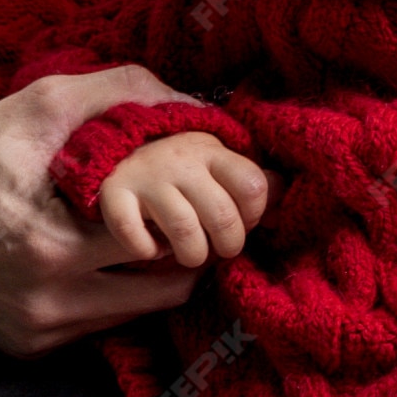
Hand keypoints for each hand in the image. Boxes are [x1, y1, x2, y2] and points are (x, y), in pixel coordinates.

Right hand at [0, 68, 266, 358]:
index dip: (179, 212)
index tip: (177, 190)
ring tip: (140, 234)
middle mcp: (49, 304)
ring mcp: (36, 331)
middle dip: (178, 252)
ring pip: (134, 314)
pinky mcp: (25, 346)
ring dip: (146, 278)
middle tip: (174, 216)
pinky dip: (107, 298)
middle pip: (162, 292)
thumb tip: (191, 104)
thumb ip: (120, 93)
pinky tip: (100, 261)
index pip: (163, 243)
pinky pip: (95, 329)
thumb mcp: (42, 106)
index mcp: (56, 248)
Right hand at [95, 132, 270, 270]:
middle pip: (222, 214)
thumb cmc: (183, 166)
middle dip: (229, 244)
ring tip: (190, 253)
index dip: (256, 214)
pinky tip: (152, 248)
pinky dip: (145, 250)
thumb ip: (251, 183)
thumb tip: (282, 204)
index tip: (246, 221)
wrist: (123, 143)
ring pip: (183, 229)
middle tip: (222, 248)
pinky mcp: (114, 193)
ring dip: (192, 254)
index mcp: (214, 153)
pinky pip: (132, 232)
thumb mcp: (220, 165)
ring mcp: (147, 176)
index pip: (253, 185)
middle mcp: (182, 162)